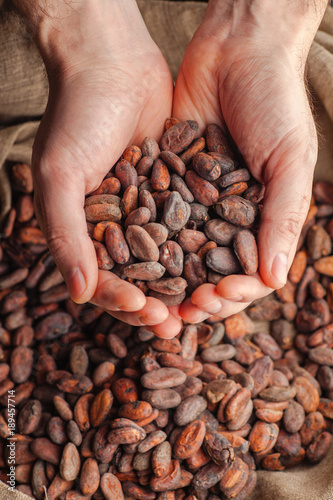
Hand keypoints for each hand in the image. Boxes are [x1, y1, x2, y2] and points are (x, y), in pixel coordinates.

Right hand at [26, 1, 180, 336]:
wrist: (112, 63)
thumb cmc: (76, 116)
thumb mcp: (60, 177)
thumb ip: (65, 235)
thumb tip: (78, 295)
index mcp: (83, 229)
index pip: (102, 278)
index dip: (121, 300)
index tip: (145, 310)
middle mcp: (115, 224)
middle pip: (137, 276)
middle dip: (156, 302)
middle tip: (176, 323)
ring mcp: (146, 208)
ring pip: (168, 258)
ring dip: (183, 284)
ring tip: (202, 305)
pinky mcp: (175, 189)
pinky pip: (188, 225)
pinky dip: (201, 247)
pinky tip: (218, 265)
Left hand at [173, 0, 326, 322]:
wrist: (237, 48)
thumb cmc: (276, 101)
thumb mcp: (290, 159)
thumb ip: (283, 217)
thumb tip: (276, 280)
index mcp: (263, 217)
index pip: (250, 271)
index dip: (234, 292)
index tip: (215, 299)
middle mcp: (228, 215)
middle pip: (211, 270)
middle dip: (198, 295)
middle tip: (180, 312)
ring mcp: (196, 200)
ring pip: (180, 252)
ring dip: (169, 280)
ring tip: (152, 299)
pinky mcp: (168, 180)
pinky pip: (155, 217)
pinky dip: (146, 241)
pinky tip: (132, 260)